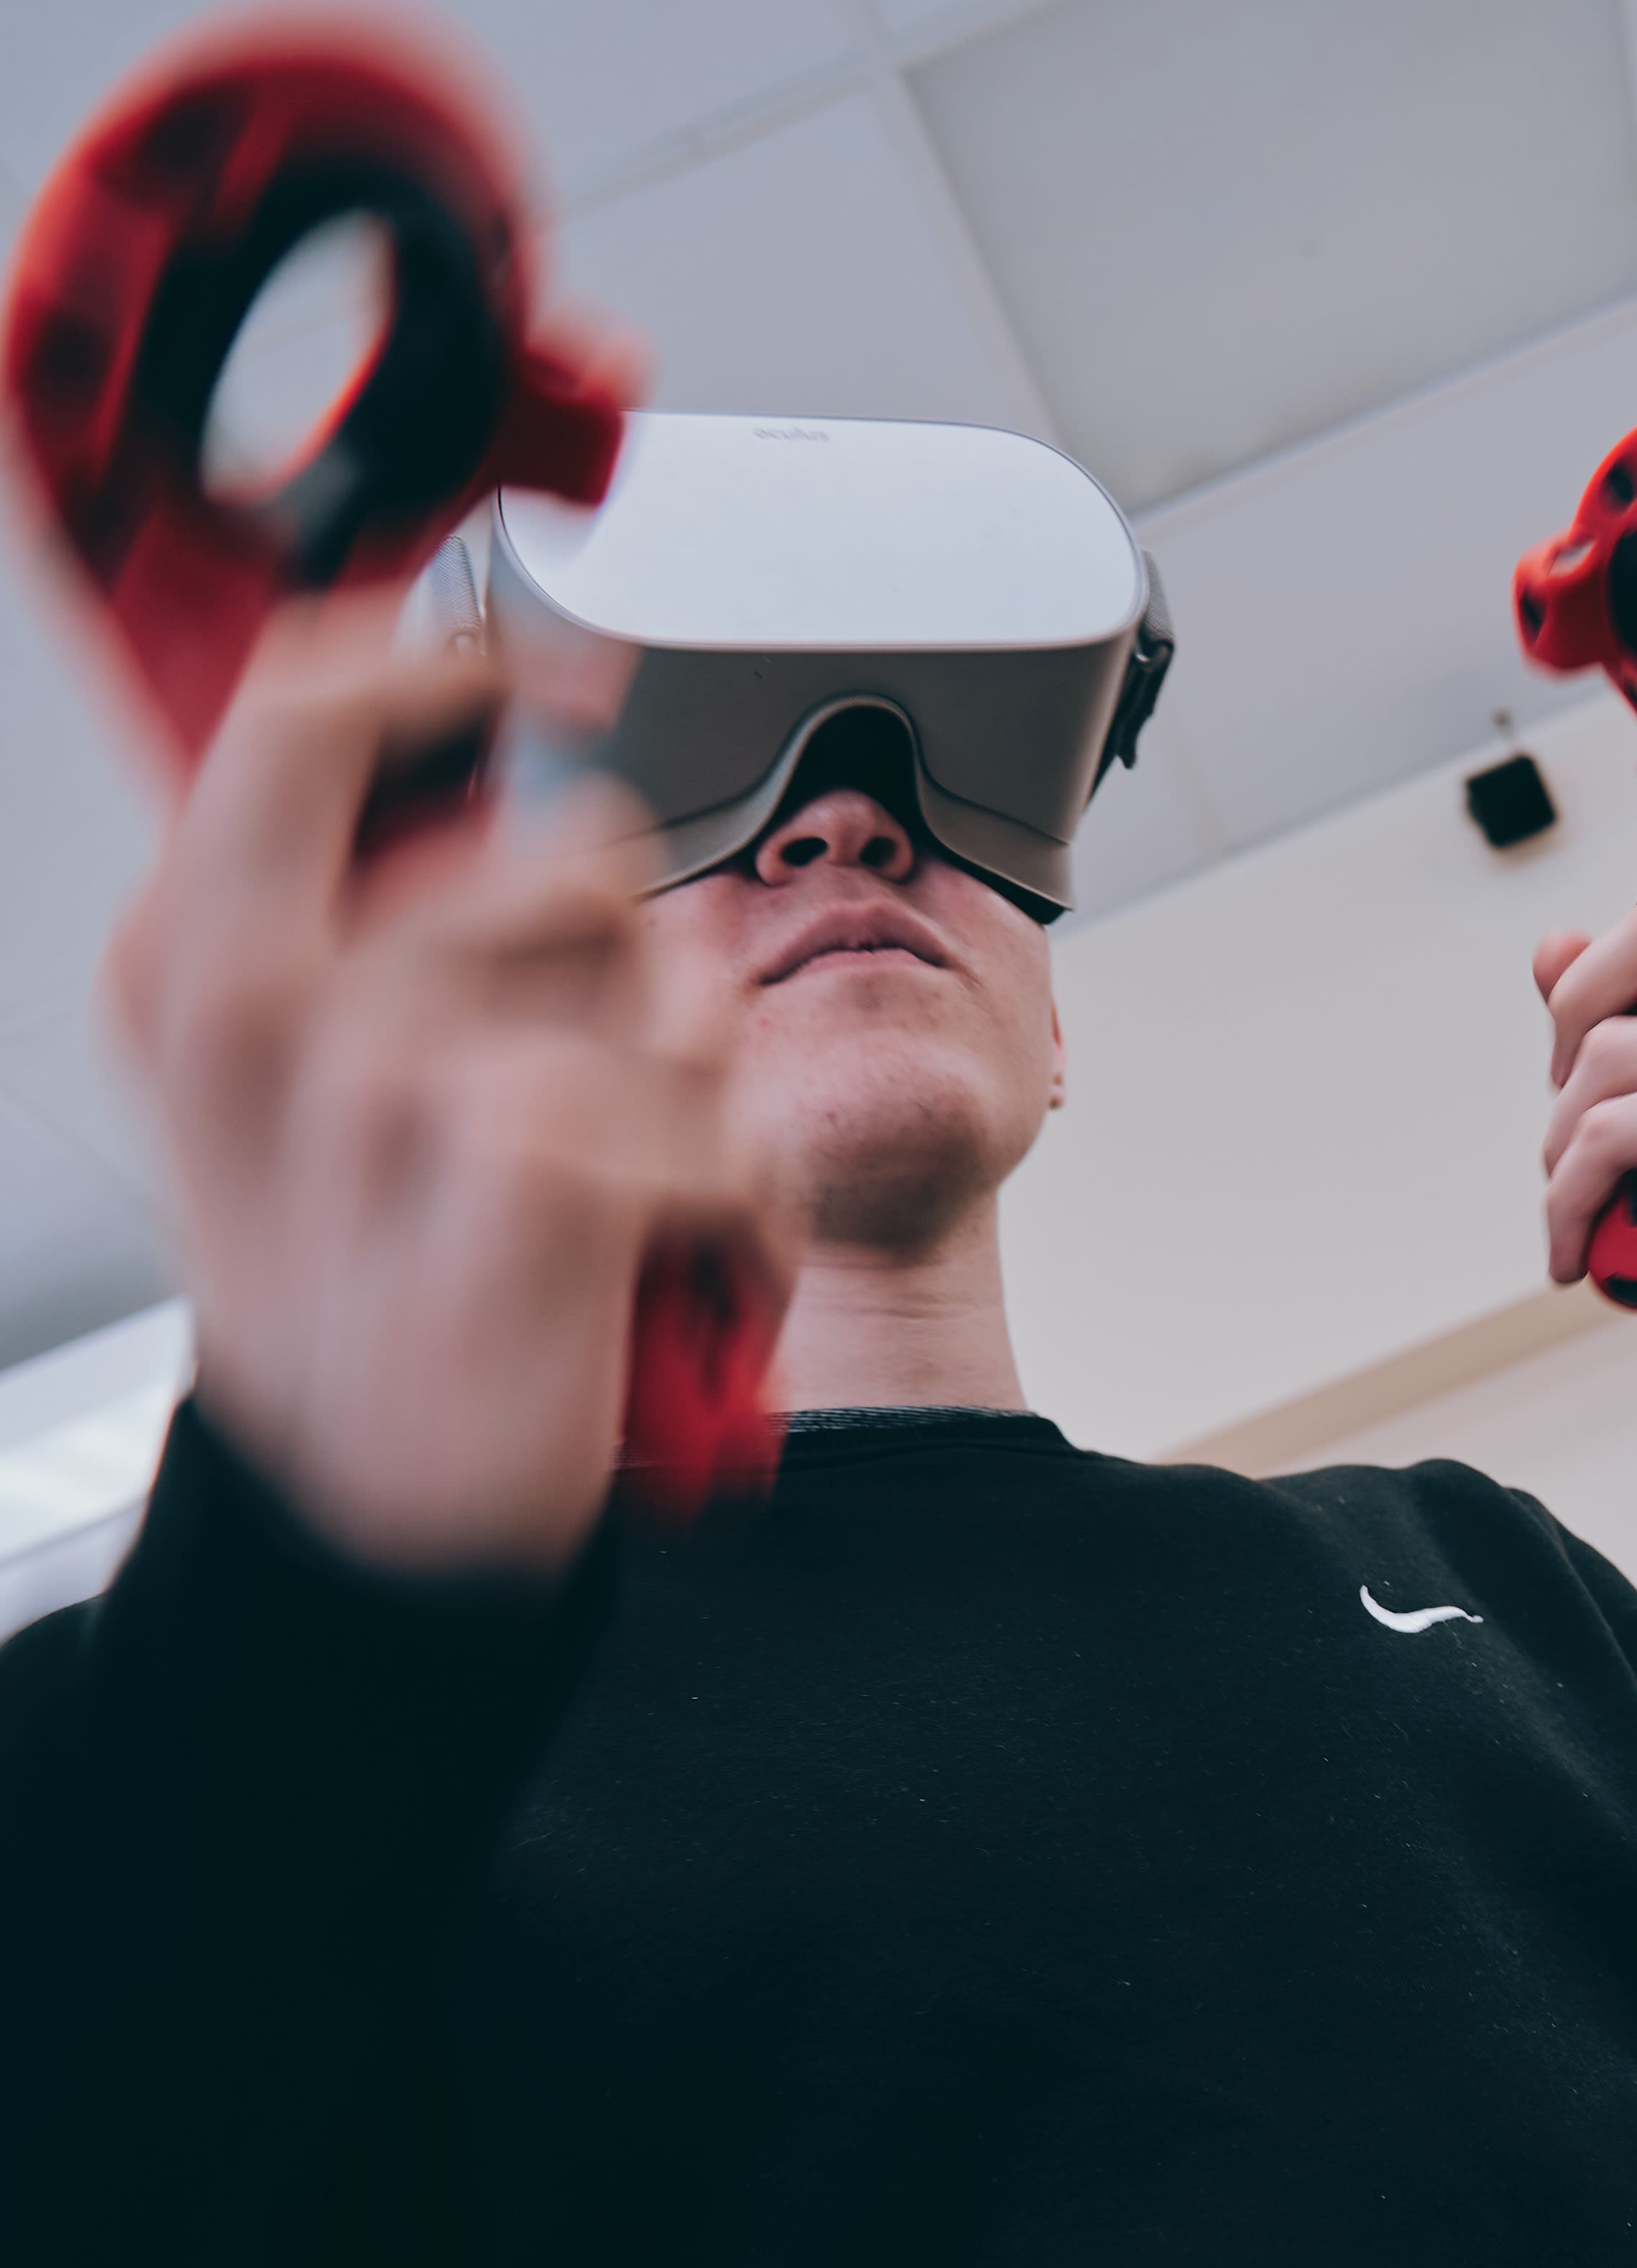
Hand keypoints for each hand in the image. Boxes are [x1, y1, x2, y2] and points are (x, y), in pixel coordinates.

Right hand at [108, 590, 794, 1572]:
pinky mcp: (532, 1165)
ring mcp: (390, 1083)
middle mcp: (268, 1001)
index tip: (536, 672)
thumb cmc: (376, 1294)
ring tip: (607, 1211)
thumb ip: (346, 906)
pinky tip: (660, 1279)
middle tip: (567, 1097)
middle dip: (628, 972)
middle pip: (570, 852)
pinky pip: (726, 1119)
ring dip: (689, 1106)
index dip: (450, 667)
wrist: (383, 1528)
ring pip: (674, 990)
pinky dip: (742, 1215)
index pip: (303, 706)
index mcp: (191, 956)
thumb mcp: (297, 1088)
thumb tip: (470, 702)